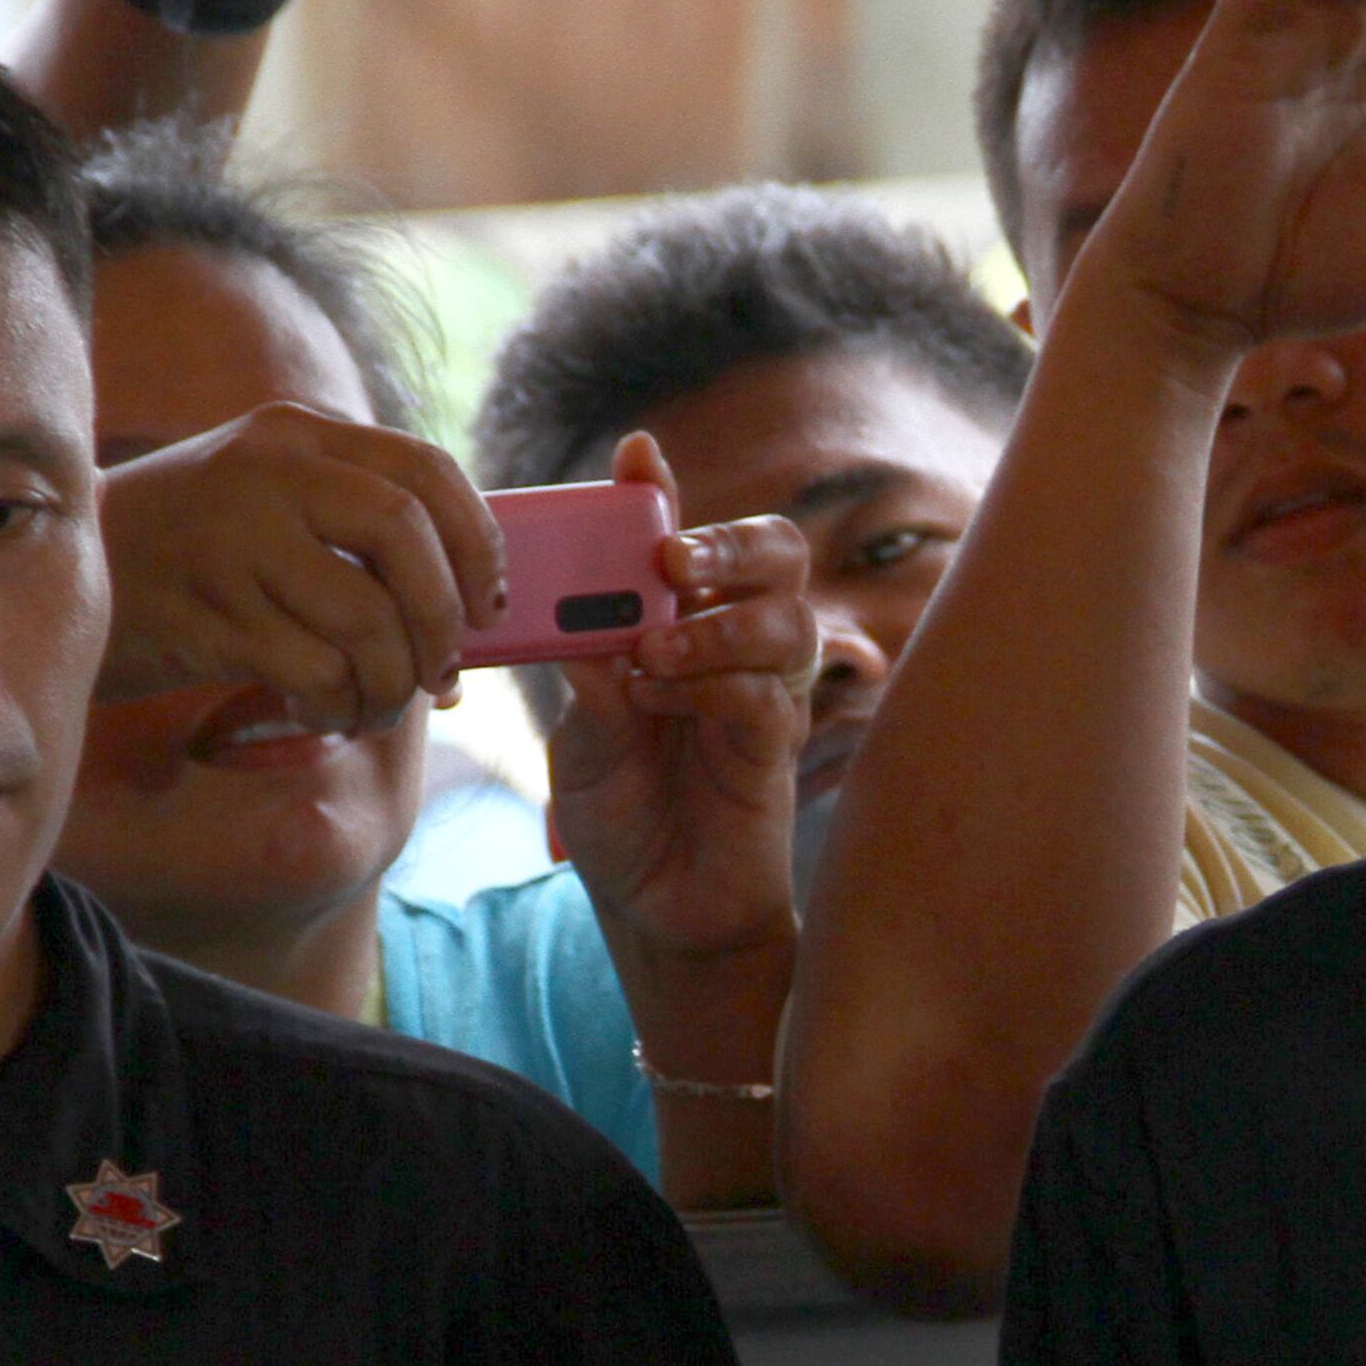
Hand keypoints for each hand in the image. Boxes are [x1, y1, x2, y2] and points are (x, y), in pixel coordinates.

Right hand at [96, 401, 504, 729]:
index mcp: (296, 436)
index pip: (426, 471)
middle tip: (440, 669)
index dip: (478, 543)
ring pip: (367, 619)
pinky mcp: (204, 611)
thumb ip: (360, 545)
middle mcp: (265, 472)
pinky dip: (339, 706)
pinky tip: (323, 709)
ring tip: (377, 704)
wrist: (50, 576)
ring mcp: (230, 538)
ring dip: (393, 683)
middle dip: (442, 617)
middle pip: (406, 535)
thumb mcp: (270, 512)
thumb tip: (470, 636)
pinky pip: (316, 672)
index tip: (489, 604)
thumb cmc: (192, 558)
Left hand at [545, 437, 810, 974]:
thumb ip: (591, 671)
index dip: (665, 489)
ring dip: (715, 623)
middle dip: (727, 541)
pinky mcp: (775, 752)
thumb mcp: (583, 732)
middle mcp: (736, 649)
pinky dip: (712, 684)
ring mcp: (765, 697)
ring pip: (785, 619)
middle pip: (776, 555)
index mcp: (684, 625)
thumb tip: (580, 610)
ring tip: (653, 651)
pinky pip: (767, 694)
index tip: (637, 455)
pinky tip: (662, 699)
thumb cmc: (623, 813)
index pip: (688, 537)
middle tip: (671, 558)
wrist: (655, 910)